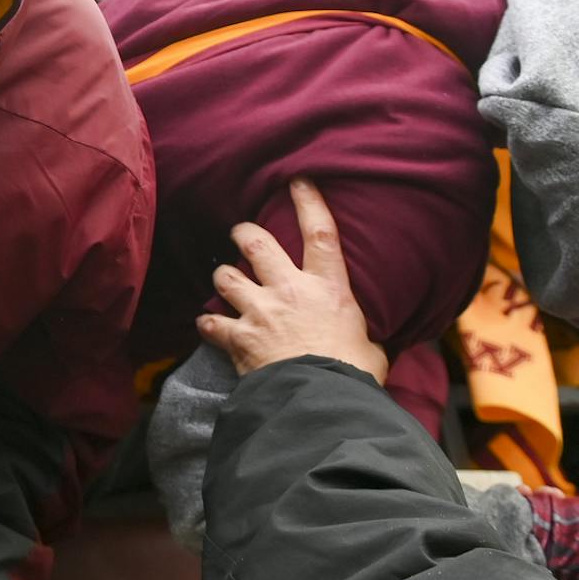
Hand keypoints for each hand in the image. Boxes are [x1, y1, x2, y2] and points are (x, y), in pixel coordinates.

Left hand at [196, 178, 388, 382]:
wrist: (321, 398)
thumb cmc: (353, 374)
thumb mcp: (370, 346)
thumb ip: (360, 335)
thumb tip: (366, 345)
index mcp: (328, 288)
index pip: (320, 233)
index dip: (309, 202)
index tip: (298, 181)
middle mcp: (290, 290)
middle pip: (257, 243)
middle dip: (244, 233)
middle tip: (240, 232)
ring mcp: (260, 311)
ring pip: (227, 276)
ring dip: (224, 278)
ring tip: (225, 281)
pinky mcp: (239, 337)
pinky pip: (211, 322)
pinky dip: (208, 323)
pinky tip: (208, 325)